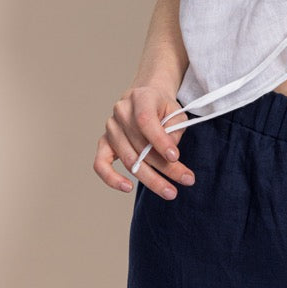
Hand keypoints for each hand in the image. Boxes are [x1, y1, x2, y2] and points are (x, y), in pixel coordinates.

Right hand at [93, 84, 196, 199]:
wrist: (146, 96)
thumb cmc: (162, 106)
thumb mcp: (176, 110)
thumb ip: (175, 129)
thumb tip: (170, 154)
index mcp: (140, 98)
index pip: (145, 120)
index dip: (160, 141)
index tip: (175, 157)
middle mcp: (121, 112)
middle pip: (140, 146)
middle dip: (165, 167)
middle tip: (186, 180)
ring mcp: (111, 128)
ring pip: (128, 159)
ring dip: (151, 178)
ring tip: (170, 191)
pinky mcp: (104, 142)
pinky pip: (100, 164)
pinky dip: (111, 178)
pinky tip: (128, 187)